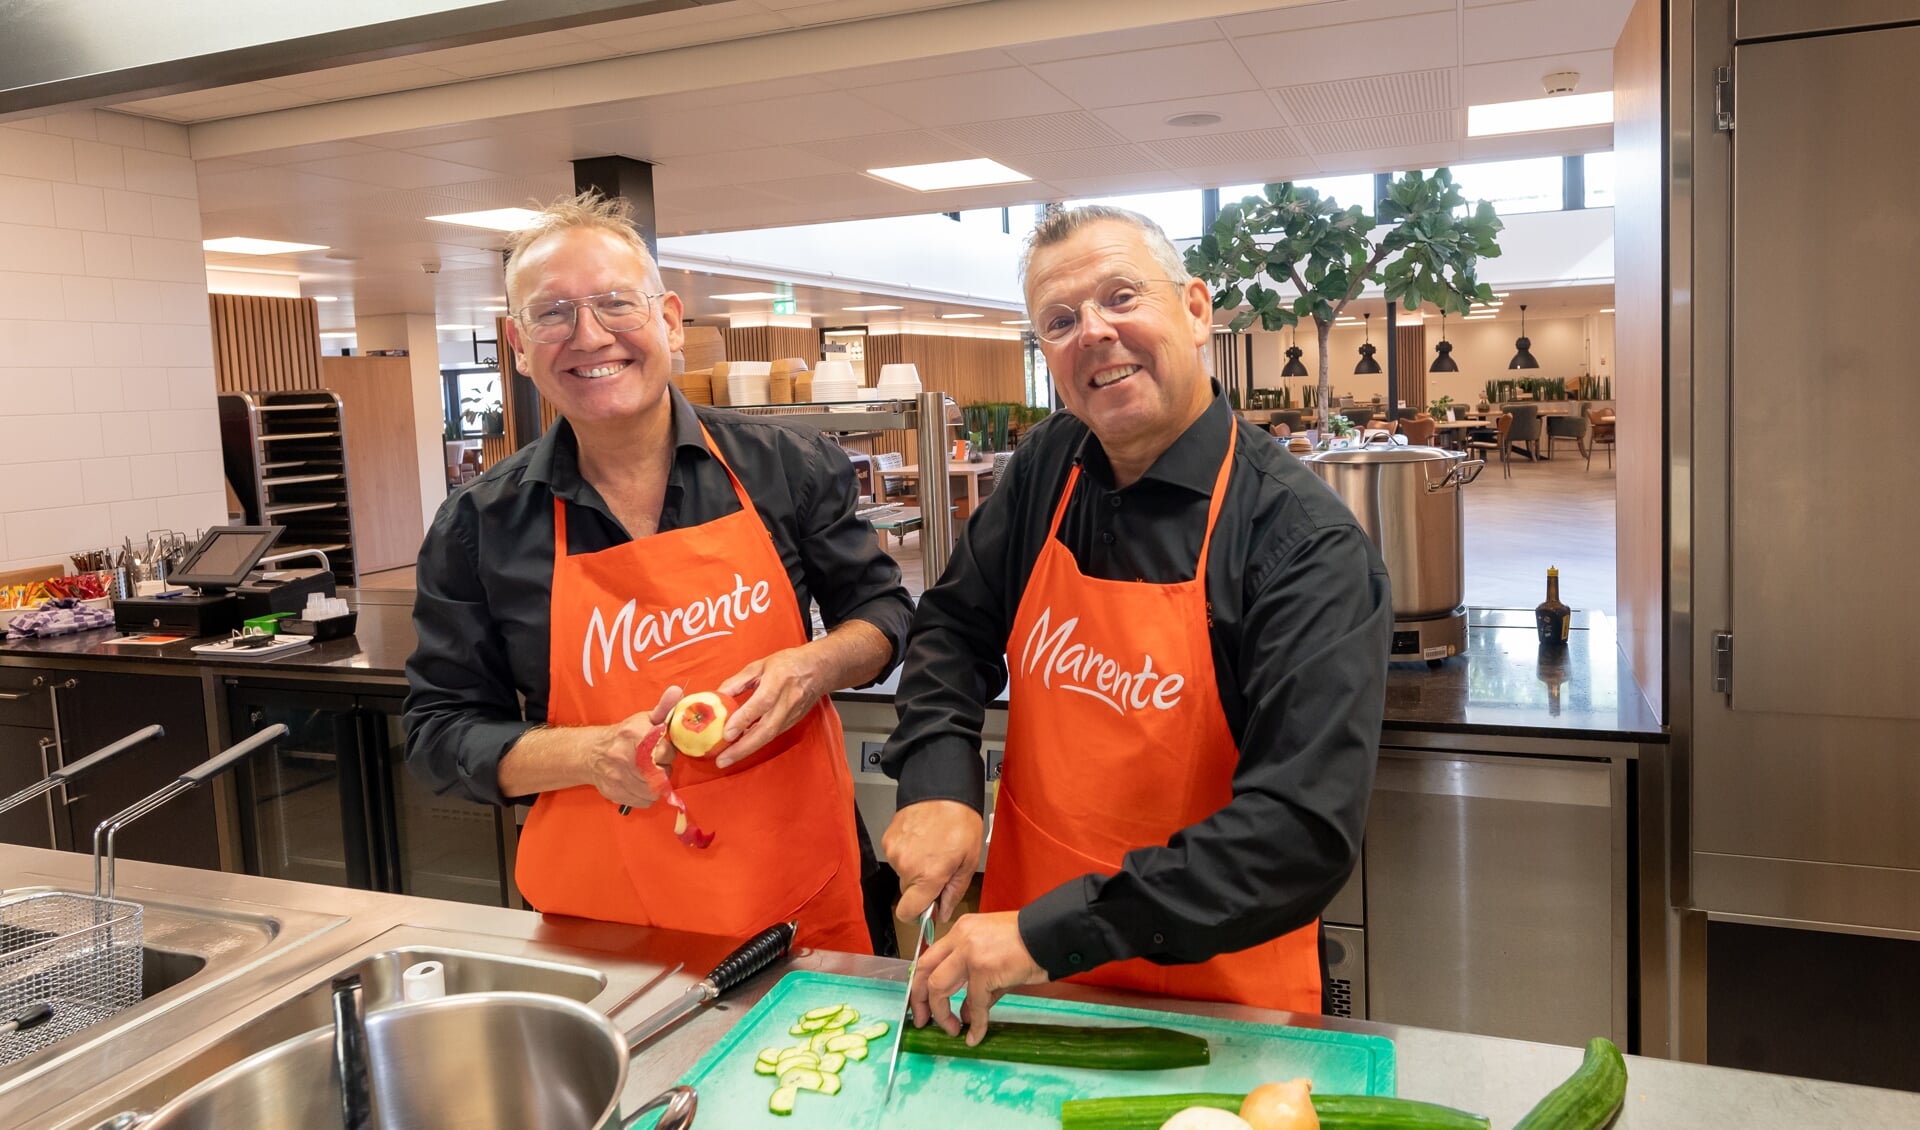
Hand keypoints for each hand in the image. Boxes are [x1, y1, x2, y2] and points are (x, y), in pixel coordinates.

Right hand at [584, 685, 682, 807]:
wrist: (591, 753)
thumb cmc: (624, 735)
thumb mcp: (643, 719)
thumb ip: (664, 708)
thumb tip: (677, 691)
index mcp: (635, 736)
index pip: (666, 752)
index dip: (668, 751)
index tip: (663, 748)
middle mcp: (626, 758)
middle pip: (662, 773)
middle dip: (664, 768)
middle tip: (658, 762)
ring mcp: (620, 779)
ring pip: (655, 790)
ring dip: (657, 783)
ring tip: (651, 772)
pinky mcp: (617, 794)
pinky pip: (645, 801)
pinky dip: (648, 795)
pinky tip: (643, 783)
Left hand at [712, 647, 823, 767]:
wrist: (818, 670)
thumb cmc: (788, 664)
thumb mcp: (759, 665)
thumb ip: (737, 682)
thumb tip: (717, 696)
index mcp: (778, 680)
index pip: (761, 704)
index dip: (744, 719)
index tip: (726, 733)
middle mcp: (787, 701)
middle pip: (766, 729)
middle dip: (743, 748)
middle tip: (723, 760)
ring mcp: (792, 714)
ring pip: (769, 737)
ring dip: (747, 749)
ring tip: (727, 759)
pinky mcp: (792, 722)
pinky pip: (772, 735)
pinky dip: (755, 743)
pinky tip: (741, 747)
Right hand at [884, 800, 981, 922]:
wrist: (943, 787)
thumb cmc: (961, 821)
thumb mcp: (969, 861)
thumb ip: (953, 892)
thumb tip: (941, 913)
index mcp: (928, 875)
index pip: (907, 913)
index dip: (917, 914)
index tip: (927, 907)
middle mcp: (906, 866)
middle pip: (907, 893)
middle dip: (921, 887)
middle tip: (939, 868)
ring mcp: (894, 852)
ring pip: (902, 874)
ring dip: (915, 868)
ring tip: (931, 848)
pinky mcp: (888, 839)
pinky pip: (897, 857)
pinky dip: (908, 853)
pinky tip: (922, 839)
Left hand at [910, 911, 1046, 1044]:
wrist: (1052, 934)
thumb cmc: (1029, 944)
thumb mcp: (995, 961)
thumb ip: (977, 987)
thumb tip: (966, 1014)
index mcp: (961, 931)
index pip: (929, 958)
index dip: (920, 984)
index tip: (921, 1005)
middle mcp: (960, 938)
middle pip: (923, 970)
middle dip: (919, 999)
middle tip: (922, 1021)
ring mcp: (969, 952)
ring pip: (937, 985)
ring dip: (941, 1013)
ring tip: (950, 1030)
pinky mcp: (984, 968)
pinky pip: (975, 1003)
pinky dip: (976, 1024)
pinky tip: (975, 1036)